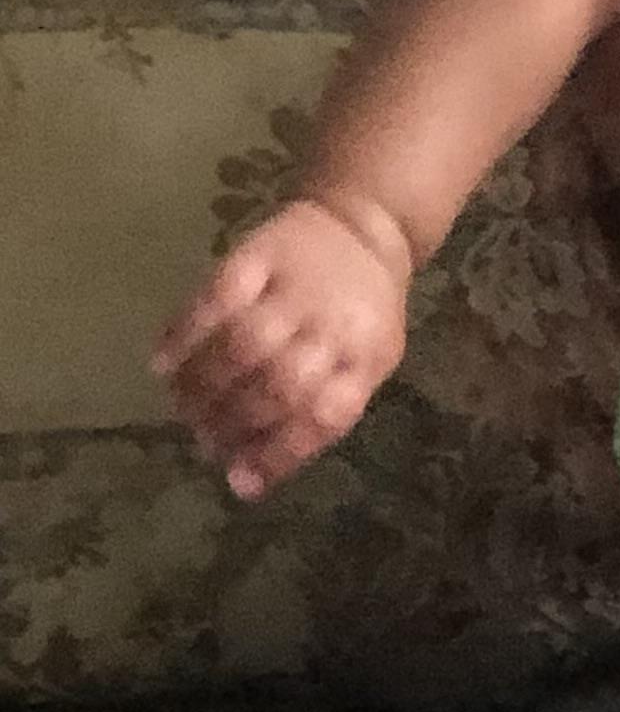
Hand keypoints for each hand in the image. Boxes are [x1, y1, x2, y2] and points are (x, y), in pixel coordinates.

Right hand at [155, 194, 411, 497]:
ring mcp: (299, 286)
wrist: (367, 224)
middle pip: (282, 384)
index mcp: (367, 357)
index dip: (276, 454)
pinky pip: (218, 295)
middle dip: (233, 422)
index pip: (325, 417)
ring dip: (204, 385)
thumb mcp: (360, 366)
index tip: (235, 477)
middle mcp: (337, 323)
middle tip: (202, 438)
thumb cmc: (358, 313)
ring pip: (248, 343)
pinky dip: (184, 332)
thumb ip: (308, 426)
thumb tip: (241, 486)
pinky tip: (161, 361)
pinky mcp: (261, 253)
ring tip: (180, 406)